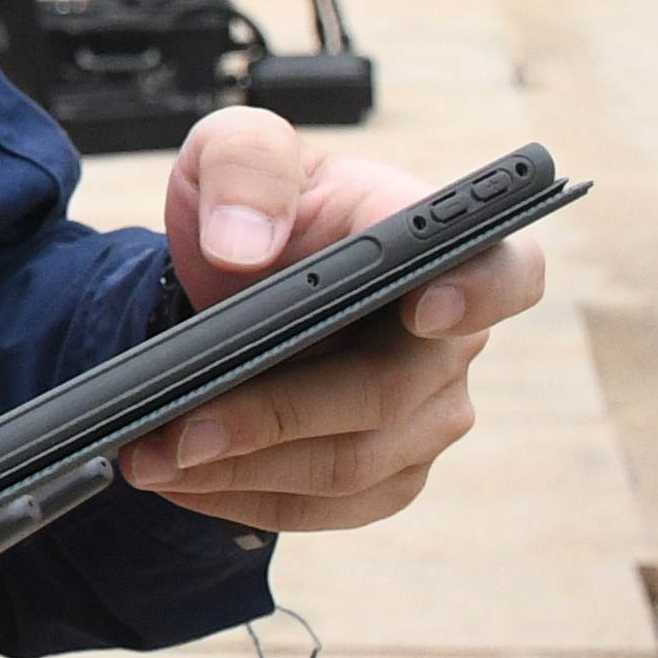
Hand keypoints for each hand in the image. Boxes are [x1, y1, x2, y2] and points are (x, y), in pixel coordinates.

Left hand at [137, 108, 549, 531]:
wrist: (236, 272)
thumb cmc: (258, 202)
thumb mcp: (233, 149)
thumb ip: (245, 166)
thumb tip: (243, 243)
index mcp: (435, 245)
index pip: (507, 273)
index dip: (478, 294)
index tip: (423, 308)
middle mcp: (451, 341)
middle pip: (383, 396)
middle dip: (273, 418)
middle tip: (179, 430)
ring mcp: (426, 416)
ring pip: (347, 467)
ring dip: (239, 471)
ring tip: (150, 458)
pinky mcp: (386, 474)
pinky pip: (321, 507)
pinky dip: (240, 498)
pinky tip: (177, 480)